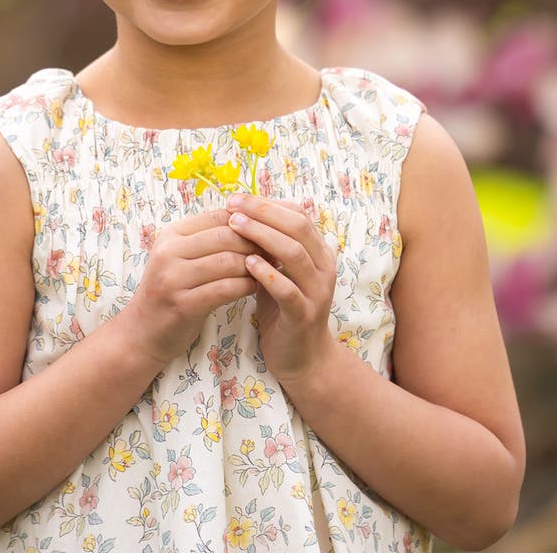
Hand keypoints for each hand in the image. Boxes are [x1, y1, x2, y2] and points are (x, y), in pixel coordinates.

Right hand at [125, 209, 262, 367]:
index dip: (248, 222)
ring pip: (228, 262)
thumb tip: (254, 220)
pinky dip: (245, 286)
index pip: (219, 216)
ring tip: (267, 269)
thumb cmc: (172, 290)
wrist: (143, 331)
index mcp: (172, 234)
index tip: (268, 231)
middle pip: (226, 236)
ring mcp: (174, 278)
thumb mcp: (183, 257)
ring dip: (253, 266)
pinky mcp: (183, 304)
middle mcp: (169, 251)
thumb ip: (210, 239)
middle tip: (275, 251)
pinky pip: (225, 289)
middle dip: (255, 243)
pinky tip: (254, 287)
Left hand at [225, 194, 336, 385]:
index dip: (268, 203)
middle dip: (263, 212)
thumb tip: (241, 211)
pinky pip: (288, 290)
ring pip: (294, 253)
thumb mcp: (278, 271)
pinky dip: (268, 273)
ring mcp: (317, 292)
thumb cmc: (284, 308)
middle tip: (233, 206)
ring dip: (263, 236)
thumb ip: (268, 245)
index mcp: (319, 253)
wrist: (302, 358)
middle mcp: (323, 268)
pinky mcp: (304, 316)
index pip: (298, 215)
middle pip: (297, 227)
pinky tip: (247, 263)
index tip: (238, 197)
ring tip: (235, 226)